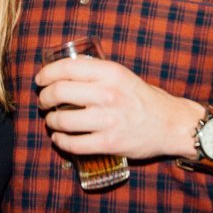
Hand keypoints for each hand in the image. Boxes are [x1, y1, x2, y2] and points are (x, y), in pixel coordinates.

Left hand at [36, 55, 198, 159]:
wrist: (172, 125)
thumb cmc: (145, 99)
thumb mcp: (123, 76)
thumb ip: (97, 74)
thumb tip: (63, 74)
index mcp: (110, 72)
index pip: (66, 68)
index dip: (47, 74)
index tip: (40, 79)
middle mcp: (107, 94)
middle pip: (58, 92)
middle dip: (44, 98)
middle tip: (44, 101)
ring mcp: (107, 120)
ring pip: (62, 120)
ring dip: (50, 121)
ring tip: (51, 121)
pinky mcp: (109, 143)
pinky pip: (73, 144)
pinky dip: (61, 142)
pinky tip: (59, 139)